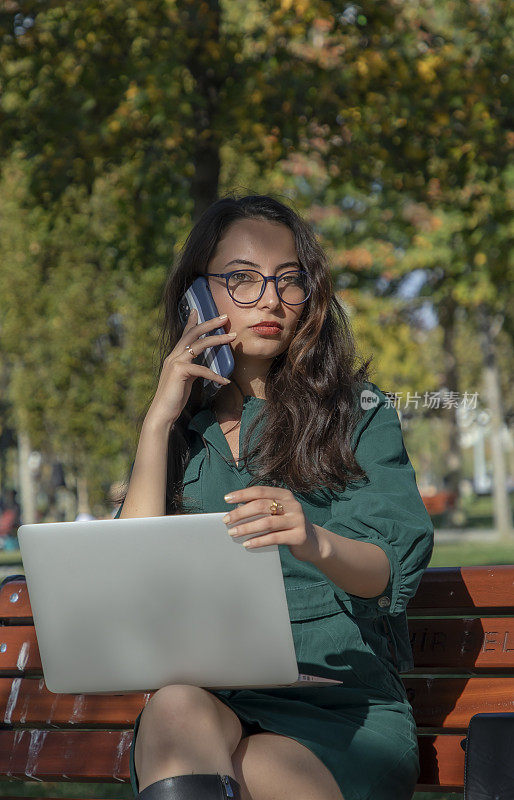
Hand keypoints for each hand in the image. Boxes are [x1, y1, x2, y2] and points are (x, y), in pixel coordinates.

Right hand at [145, 309, 236, 428]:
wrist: (162, 413)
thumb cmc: (174, 399)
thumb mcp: (185, 380)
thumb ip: (191, 370)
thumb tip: (201, 368)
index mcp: (174, 356)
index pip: (184, 335)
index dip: (191, 321)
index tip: (197, 309)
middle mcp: (173, 356)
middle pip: (193, 333)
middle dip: (210, 324)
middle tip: (225, 316)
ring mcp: (175, 362)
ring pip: (198, 345)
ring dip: (217, 339)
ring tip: (232, 337)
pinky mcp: (179, 372)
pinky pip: (202, 370)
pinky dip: (215, 375)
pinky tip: (225, 381)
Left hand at [223, 486, 323, 563]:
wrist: (313, 542)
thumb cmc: (287, 526)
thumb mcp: (277, 513)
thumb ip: (261, 509)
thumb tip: (235, 510)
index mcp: (285, 495)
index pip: (260, 490)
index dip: (242, 494)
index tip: (226, 499)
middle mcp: (293, 505)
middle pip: (262, 505)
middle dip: (241, 513)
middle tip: (226, 520)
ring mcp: (297, 520)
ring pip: (267, 522)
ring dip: (247, 528)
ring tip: (233, 533)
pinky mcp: (299, 536)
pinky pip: (274, 538)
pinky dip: (258, 541)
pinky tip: (247, 544)